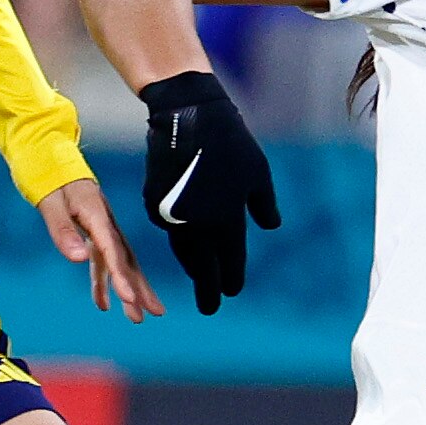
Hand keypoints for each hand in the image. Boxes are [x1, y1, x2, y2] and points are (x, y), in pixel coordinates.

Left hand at [41, 175, 159, 322]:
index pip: (112, 250)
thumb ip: (63, 230)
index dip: (122, 276)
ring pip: (120, 263)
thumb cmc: (49, 179)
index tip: (130, 298)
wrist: (49, 159)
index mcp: (97, 215)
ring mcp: (102, 229)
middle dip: (140, 287)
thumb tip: (78, 259)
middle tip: (155, 313)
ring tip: (137, 318)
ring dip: (128, 289)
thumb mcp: (50, 203)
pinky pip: (102, 262)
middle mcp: (105, 223)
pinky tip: (102, 304)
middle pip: (127, 259)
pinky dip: (102, 283)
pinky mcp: (94, 233)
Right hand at [140, 70, 276, 314]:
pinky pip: (170, 229)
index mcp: (225, 221)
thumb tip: (271, 227)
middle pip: (202, 266)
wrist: (185, 117)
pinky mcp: (154, 204)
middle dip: (207, 287)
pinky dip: (179, 238)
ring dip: (193, 265)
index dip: (231, 280)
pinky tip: (185, 240)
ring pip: (183, 250)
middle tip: (209, 307)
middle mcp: (197, 226)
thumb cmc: (230, 143)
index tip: (231, 293)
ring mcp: (172, 216)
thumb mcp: (258, 173)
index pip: (230, 262)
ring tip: (200, 276)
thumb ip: (264, 205)